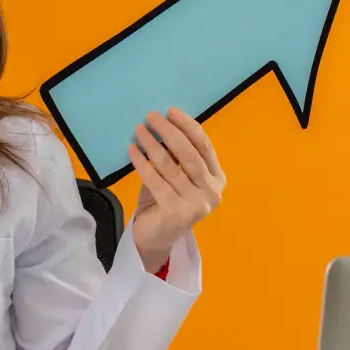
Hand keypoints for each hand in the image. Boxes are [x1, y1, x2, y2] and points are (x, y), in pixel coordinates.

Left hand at [127, 107, 225, 272]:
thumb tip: (164, 123)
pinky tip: (132, 150)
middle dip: (169, 132)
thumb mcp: (176, 176)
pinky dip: (142, 163)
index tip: (170, 111)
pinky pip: (156, 181)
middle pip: (189, 154)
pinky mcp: (178, 214)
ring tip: (139, 130)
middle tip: (151, 117)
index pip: (204, 146)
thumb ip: (177, 156)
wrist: (155, 237)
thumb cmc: (165, 201)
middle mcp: (212, 192)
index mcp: (217, 179)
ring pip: (171, 167)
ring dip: (153, 145)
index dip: (188, 126)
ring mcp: (197, 205)